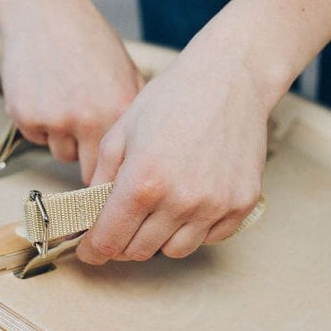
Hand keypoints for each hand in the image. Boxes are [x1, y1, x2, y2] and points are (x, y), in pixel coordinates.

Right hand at [0, 0, 142, 182]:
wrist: (45, 13)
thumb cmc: (88, 41)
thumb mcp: (127, 73)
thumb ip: (133, 114)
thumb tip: (142, 156)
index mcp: (119, 110)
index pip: (119, 169)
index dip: (114, 175)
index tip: (111, 181)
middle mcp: (88, 119)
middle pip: (88, 171)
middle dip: (89, 160)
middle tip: (86, 137)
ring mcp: (54, 119)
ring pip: (61, 154)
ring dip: (63, 139)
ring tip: (65, 100)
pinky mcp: (25, 115)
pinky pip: (36, 138)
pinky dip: (39, 123)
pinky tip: (45, 92)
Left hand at [76, 32, 278, 262]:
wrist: (230, 79)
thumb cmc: (172, 99)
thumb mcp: (120, 133)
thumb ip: (100, 180)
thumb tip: (89, 216)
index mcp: (142, 183)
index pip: (109, 241)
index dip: (93, 250)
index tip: (90, 250)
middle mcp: (180, 201)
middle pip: (139, 251)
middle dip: (123, 241)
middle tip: (123, 223)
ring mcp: (214, 206)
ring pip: (175, 251)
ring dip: (159, 238)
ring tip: (157, 210)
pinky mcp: (241, 204)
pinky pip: (210, 238)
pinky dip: (195, 229)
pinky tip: (189, 202)